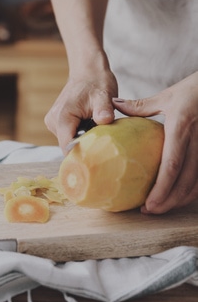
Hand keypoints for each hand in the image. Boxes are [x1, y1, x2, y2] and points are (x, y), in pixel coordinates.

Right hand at [45, 69, 117, 152]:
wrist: (87, 72)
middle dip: (84, 147)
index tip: (97, 157)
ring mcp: (53, 123)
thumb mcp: (104, 95)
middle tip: (101, 140)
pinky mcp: (56, 124)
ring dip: (83, 140)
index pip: (67, 147)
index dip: (82, 155)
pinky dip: (80, 135)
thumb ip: (104, 109)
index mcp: (62, 117)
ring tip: (95, 128)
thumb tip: (105, 120)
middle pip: (68, 147)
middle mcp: (53, 122)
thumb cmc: (97, 82)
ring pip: (69, 142)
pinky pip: (69, 136)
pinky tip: (89, 125)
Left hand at [113, 71, 197, 213]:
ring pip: (197, 184)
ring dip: (180, 200)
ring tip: (161, 208)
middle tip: (150, 211)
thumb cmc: (193, 90)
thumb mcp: (166, 96)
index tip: (148, 204)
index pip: (172, 165)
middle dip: (168, 201)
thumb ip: (140, 106)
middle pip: (185, 181)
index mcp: (181, 127)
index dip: (161, 189)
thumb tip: (113, 106)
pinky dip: (192, 191)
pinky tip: (178, 197)